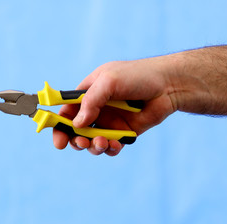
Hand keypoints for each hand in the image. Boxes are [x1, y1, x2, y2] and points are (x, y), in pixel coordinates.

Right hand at [52, 55, 177, 155]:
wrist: (169, 86)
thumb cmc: (138, 76)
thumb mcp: (109, 81)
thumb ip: (91, 101)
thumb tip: (76, 124)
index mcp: (88, 93)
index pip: (66, 110)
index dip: (58, 125)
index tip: (58, 139)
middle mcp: (97, 109)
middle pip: (75, 130)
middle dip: (74, 140)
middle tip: (80, 143)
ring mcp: (110, 122)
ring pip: (92, 141)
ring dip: (92, 146)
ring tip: (101, 143)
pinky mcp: (124, 133)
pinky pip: (111, 147)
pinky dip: (110, 150)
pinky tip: (115, 146)